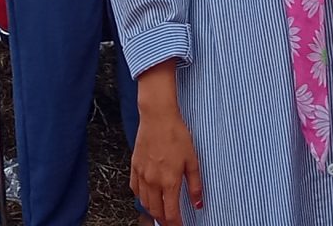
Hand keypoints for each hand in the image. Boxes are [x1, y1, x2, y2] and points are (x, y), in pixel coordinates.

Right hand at [129, 91, 204, 225]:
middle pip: (156, 211)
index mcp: (169, 181)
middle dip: (164, 220)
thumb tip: (198, 203)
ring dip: (152, 210)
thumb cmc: (176, 135)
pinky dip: (140, 197)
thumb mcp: (192, 160)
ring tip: (160, 212)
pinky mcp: (134, 166)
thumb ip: (195, 185)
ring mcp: (142, 174)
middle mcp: (153, 181)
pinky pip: (134, 189)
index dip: (176, 224)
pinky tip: (147, 196)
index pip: (171, 213)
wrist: (158, 117)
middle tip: (171, 221)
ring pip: (144, 202)